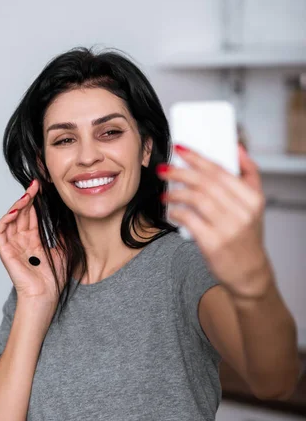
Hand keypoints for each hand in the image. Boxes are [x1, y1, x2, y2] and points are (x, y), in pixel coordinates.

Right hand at [0, 178, 66, 304]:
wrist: (45, 295)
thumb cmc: (52, 279)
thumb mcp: (61, 250)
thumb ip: (59, 234)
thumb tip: (65, 217)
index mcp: (33, 240)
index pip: (32, 216)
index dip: (36, 202)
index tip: (43, 189)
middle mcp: (21, 241)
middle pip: (22, 214)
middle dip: (28, 198)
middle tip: (36, 185)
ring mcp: (12, 245)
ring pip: (11, 219)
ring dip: (18, 205)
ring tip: (28, 194)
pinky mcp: (5, 251)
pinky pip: (0, 231)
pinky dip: (6, 219)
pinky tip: (17, 211)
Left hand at [157, 143, 273, 299]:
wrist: (249, 272)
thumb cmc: (246, 236)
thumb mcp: (255, 205)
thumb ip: (248, 174)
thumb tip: (236, 147)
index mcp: (253, 198)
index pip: (221, 170)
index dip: (198, 157)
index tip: (180, 149)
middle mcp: (242, 212)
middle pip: (206, 182)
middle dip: (181, 171)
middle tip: (165, 168)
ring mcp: (228, 228)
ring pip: (196, 198)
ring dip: (176, 191)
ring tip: (166, 191)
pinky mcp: (213, 244)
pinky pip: (189, 220)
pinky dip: (177, 212)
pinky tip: (170, 210)